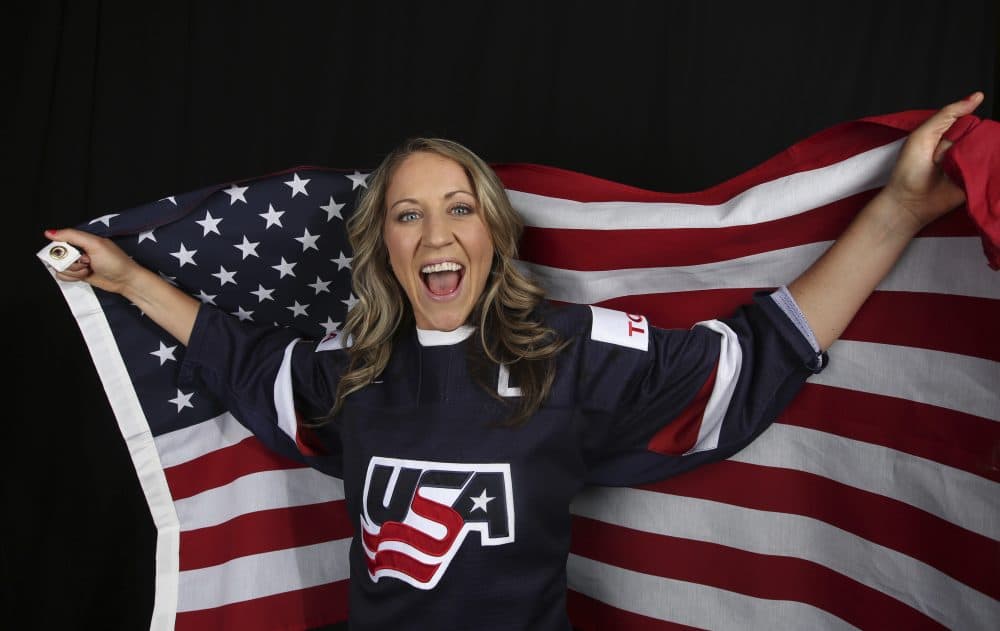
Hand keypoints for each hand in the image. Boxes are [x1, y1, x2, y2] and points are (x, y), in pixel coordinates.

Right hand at [44, 227, 141, 294]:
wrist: (125, 280)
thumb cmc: (115, 261)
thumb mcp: (94, 244)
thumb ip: (72, 236)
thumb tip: (50, 233)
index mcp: (82, 239)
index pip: (59, 241)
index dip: (63, 249)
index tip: (75, 253)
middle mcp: (78, 250)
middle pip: (58, 255)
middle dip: (70, 262)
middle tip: (86, 261)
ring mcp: (77, 262)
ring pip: (60, 267)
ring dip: (74, 271)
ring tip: (89, 268)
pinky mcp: (78, 273)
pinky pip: (63, 275)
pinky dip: (72, 277)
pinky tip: (85, 275)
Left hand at [882, 91, 983, 231]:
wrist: (908, 203)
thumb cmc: (909, 170)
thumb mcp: (923, 134)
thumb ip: (947, 115)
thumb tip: (976, 97)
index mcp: (950, 136)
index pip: (973, 122)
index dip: (976, 123)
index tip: (970, 131)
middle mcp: (962, 149)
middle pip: (985, 136)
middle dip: (985, 138)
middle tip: (963, 152)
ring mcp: (971, 165)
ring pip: (992, 152)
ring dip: (991, 152)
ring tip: (970, 161)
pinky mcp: (977, 181)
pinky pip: (993, 171)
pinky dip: (995, 168)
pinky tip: (987, 166)